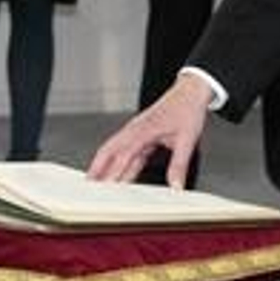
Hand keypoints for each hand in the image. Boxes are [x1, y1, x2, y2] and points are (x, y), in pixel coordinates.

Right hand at [88, 73, 212, 184]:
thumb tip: (175, 185)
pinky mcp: (143, 134)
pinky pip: (129, 152)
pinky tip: (122, 177)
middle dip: (97, 168)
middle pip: (109, 151)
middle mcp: (136, 130)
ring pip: (117, 152)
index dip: (113, 173)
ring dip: (107, 167)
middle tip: (88, 185)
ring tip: (100, 184)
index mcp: (143, 130)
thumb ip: (179, 165)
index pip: (123, 155)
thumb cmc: (188, 109)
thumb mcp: (187, 139)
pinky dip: (122, 165)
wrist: (191, 91)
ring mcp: (137, 132)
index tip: (106, 189)